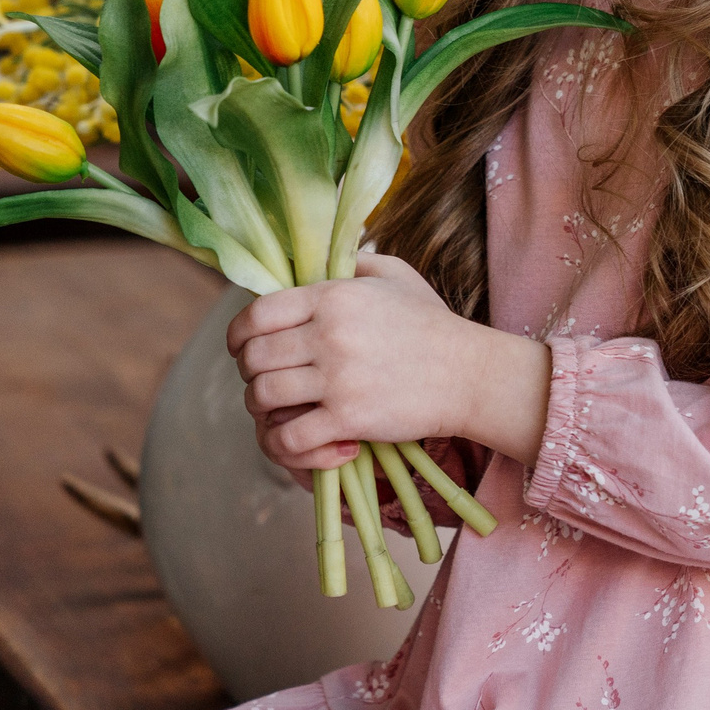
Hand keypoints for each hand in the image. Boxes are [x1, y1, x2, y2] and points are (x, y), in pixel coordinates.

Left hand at [227, 253, 553, 471]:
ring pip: (262, 397)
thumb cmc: (433, 324)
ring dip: (262, 409)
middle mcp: (330, 334)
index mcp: (335, 296)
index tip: (241, 347)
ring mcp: (338, 378)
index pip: (259, 313)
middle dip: (250, 374)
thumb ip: (355, 263)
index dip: (238, 334)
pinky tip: (309, 443)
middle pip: (254, 358)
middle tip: (265, 380)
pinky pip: (289, 438)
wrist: (470, 373)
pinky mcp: (348, 419)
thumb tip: (320, 263)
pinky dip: (286, 446)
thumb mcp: (397, 275)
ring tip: (281, 411)